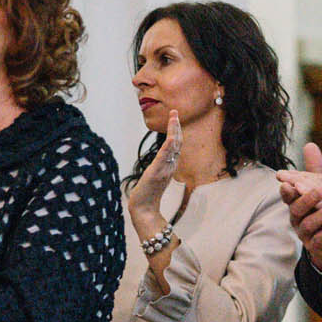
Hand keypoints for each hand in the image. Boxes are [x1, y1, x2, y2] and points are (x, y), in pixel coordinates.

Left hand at [126, 112, 180, 235]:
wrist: (144, 210)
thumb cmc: (148, 196)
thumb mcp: (155, 179)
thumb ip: (160, 170)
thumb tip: (160, 164)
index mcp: (170, 166)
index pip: (175, 146)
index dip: (176, 131)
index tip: (175, 118)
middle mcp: (170, 166)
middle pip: (177, 143)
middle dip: (176, 126)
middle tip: (175, 112)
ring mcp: (164, 169)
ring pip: (173, 147)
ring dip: (174, 131)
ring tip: (174, 117)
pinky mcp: (156, 172)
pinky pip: (165, 157)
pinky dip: (169, 146)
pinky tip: (171, 137)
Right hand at [277, 146, 321, 273]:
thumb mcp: (321, 189)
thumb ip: (315, 170)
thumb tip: (310, 144)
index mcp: (298, 205)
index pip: (289, 196)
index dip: (287, 190)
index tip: (285, 181)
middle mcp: (298, 219)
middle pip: (296, 210)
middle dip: (305, 199)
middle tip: (318, 191)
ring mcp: (306, 235)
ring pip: (307, 225)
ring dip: (321, 215)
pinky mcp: (316, 247)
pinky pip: (318, 241)